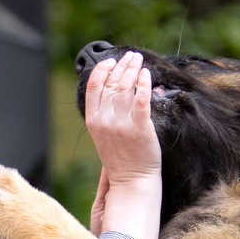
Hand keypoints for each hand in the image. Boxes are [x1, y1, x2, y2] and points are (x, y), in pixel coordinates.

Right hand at [83, 53, 160, 184]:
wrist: (132, 182)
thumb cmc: (121, 159)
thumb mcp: (103, 135)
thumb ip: (106, 113)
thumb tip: (117, 90)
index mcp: (93, 120)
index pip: (93, 86)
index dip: (102, 70)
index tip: (111, 61)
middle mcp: (105, 120)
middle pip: (111, 83)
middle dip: (122, 65)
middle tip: (131, 56)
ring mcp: (122, 124)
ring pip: (125, 87)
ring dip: (132, 69)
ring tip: (138, 60)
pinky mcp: (140, 127)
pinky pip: (141, 98)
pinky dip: (144, 83)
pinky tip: (147, 74)